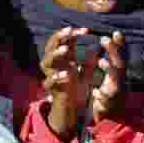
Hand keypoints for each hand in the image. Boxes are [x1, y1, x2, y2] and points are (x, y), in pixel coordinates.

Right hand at [40, 27, 88, 141]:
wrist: (71, 112)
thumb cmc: (78, 90)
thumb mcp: (87, 74)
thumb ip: (90, 61)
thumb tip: (97, 46)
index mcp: (63, 60)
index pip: (63, 40)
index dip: (72, 33)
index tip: (86, 30)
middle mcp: (54, 65)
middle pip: (50, 46)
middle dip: (59, 37)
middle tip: (69, 30)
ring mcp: (51, 76)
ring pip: (45, 62)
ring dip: (55, 54)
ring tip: (66, 50)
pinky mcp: (52, 90)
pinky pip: (48, 82)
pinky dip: (56, 77)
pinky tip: (67, 74)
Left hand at [90, 32, 126, 122]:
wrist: (109, 119)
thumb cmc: (107, 95)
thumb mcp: (108, 76)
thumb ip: (108, 60)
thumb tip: (109, 42)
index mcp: (117, 75)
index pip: (119, 57)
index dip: (119, 46)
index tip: (116, 32)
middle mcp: (119, 82)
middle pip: (119, 65)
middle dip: (113, 52)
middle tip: (104, 38)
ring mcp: (115, 94)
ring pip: (115, 81)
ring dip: (109, 70)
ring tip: (101, 61)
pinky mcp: (109, 106)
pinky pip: (106, 100)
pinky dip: (102, 95)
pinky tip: (96, 92)